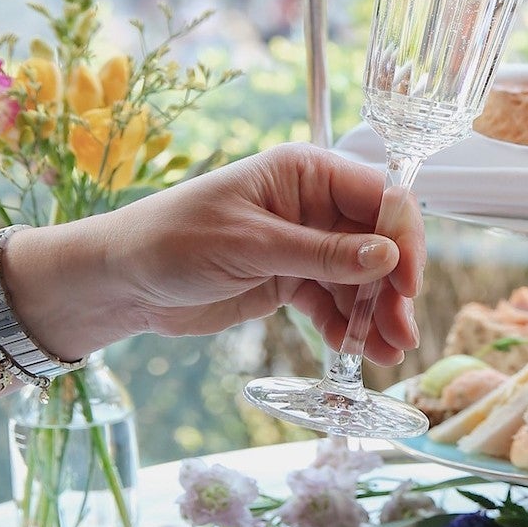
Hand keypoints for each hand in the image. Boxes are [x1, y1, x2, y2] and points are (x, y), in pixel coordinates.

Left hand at [23, 144, 424, 364]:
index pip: (379, 196)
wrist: (119, 281)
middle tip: (403, 332)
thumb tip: (388, 257)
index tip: (408, 284)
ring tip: (389, 353)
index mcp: (305, 173)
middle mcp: (312, 203)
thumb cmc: (172, 242)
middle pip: (378, 242)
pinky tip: (356, 351)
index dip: (403, 238)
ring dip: (376, 314)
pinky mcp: (291, 278)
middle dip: (393, 288)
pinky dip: (347, 326)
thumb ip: (323, 253)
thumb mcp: (251, 246)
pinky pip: (333, 301)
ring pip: (361, 277)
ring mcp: (304, 243)